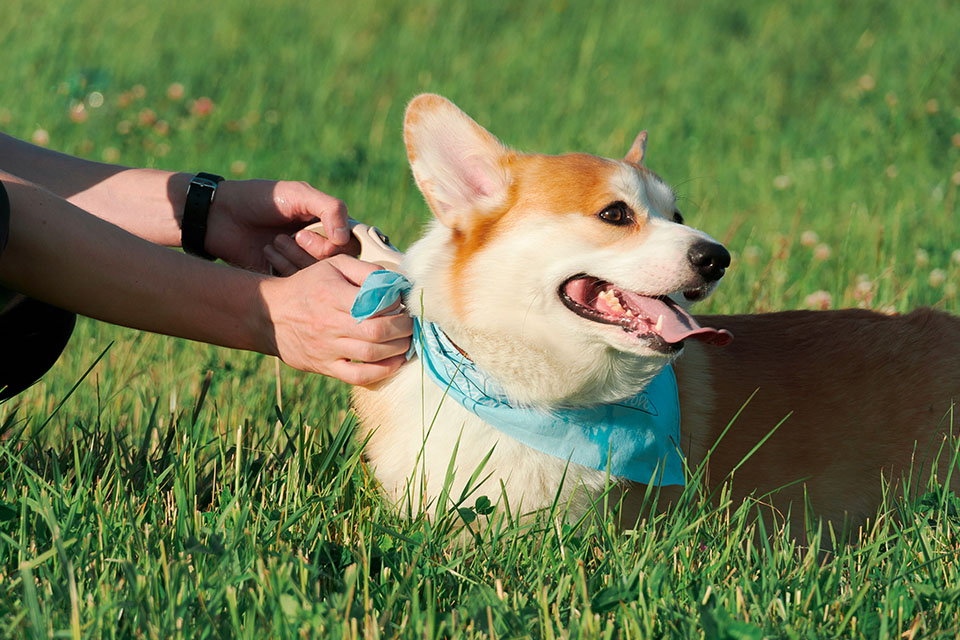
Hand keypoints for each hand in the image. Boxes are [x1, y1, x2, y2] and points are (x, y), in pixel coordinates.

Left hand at [204, 179, 358, 270]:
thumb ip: (330, 208)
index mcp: (330, 224)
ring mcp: (304, 263)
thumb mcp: (299, 193)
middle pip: (341, 263)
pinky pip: (299, 284)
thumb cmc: (261, 198)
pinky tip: (268, 252)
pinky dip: (285, 268)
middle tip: (296, 237)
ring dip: (298, 258)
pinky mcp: (286, 278)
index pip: (354, 242)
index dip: (342, 243)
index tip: (320, 234)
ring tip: (275, 241)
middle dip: (319, 252)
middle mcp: (322, 245)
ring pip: (320, 276)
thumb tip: (344, 239)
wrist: (221, 216)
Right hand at [259, 254, 412, 384]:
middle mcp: (329, 323)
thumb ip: (367, 271)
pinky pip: (359, 376)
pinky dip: (383, 371)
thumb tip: (397, 283)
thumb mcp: (334, 266)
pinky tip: (395, 360)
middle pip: (378, 331)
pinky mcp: (326, 367)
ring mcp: (327, 348)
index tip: (401, 302)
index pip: (375, 302)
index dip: (396, 303)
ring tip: (406, 339)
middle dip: (403, 327)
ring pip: (373, 354)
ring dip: (398, 348)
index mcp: (332, 294)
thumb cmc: (309, 286)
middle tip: (410, 322)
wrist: (270, 314)